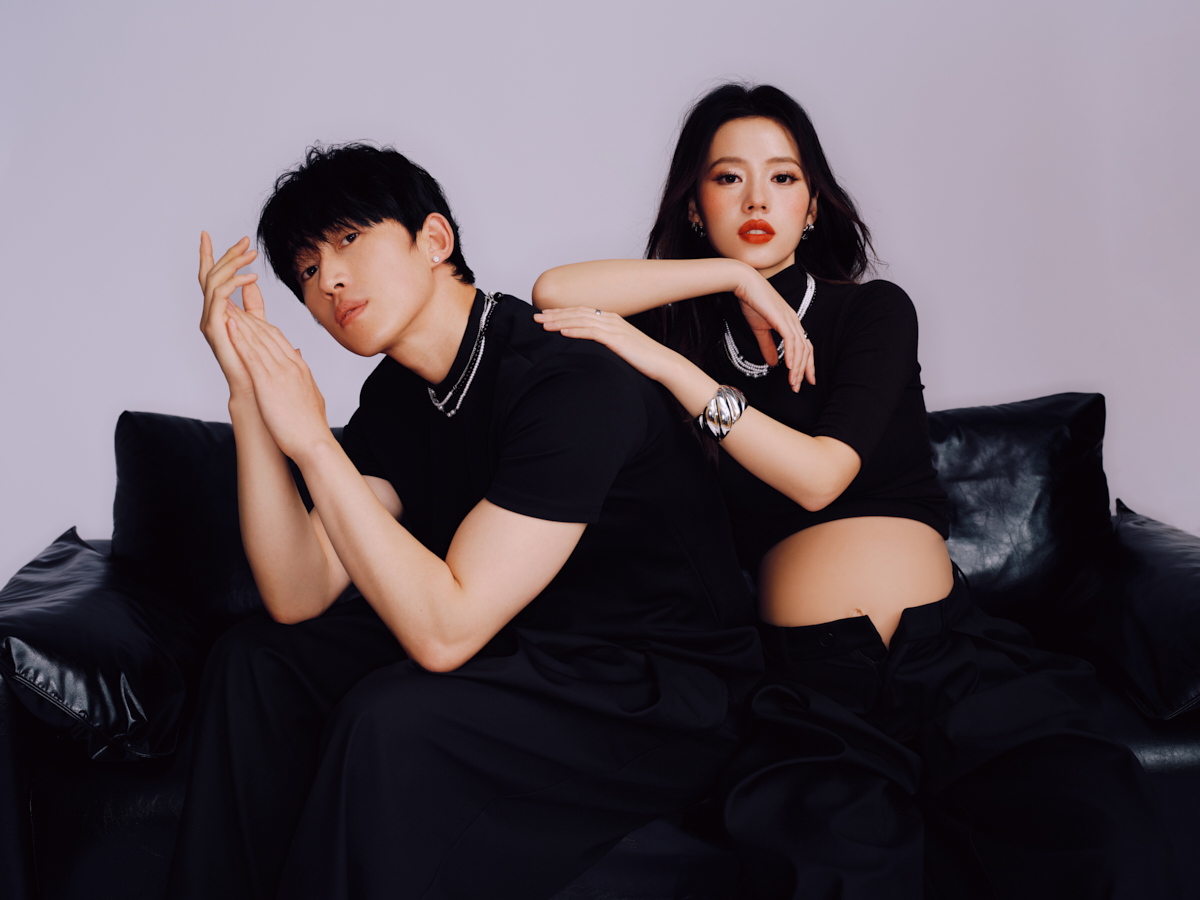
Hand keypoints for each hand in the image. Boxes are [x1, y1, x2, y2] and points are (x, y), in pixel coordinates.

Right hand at [198, 233, 268, 398]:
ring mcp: (210, 321)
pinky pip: (219, 299)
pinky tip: (250, 278)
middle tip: (244, 241)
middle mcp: (211, 314)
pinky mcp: (214, 329)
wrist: (257, 389)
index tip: (206, 234)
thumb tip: (253, 284)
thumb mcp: (258, 324)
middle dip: (226, 255)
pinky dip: (233, 285)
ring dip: (232, 265)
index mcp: (220, 311)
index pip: (212, 278)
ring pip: (213, 282)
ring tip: (251, 256)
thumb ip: (253, 304)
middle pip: (211, 275)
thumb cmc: (257, 362)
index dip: (209, 256)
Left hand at [224, 303, 331, 459]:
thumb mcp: (310, 396)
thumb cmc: (311, 427)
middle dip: (248, 316)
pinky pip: (252, 354)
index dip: (261, 324)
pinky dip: (240, 337)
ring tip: (226, 305)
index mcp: (299, 368)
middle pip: (267, 334)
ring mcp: (280, 372)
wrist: (315, 443)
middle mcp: (291, 365)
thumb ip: (303, 377)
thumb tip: (298, 361)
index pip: (278, 339)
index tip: (249, 314)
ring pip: (258, 339)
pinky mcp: (269, 382)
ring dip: (241, 320)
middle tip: (232, 301)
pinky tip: (230, 324)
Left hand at [533, 307, 676, 382]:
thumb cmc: (642, 358)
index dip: (561, 312)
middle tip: (535, 316)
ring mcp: (614, 328)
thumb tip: (587, 348)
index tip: (544, 315)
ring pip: (581, 320)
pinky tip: (563, 332)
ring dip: (561, 321)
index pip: (580, 311)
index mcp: (610, 319)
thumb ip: (604, 343)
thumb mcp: (619, 347)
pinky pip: (593, 333)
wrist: (663, 363)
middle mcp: (610, 319)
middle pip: (577, 313)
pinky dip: (576, 331)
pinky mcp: (617, 340)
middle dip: (555, 314)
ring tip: (544, 324)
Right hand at [732, 270, 815, 391]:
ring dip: (797, 367)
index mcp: (791, 323)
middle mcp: (794, 321)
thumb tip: (773, 363)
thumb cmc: (752, 302)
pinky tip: (790, 367)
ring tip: (793, 382)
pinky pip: (791, 340)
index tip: (805, 380)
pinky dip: (792, 355)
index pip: (804, 347)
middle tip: (798, 387)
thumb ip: (767, 346)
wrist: (744, 284)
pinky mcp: (781, 318)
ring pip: (800, 348)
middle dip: (804, 371)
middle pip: (806, 350)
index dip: (806, 364)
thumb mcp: (760, 329)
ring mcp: (790, 319)